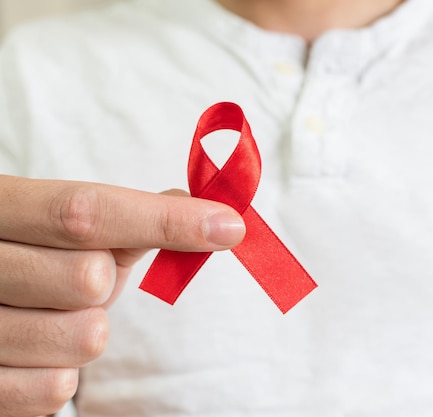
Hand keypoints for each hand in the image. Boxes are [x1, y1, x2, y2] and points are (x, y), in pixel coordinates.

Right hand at [0, 175, 244, 416]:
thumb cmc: (39, 259)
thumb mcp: (72, 231)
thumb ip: (133, 215)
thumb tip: (214, 210)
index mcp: (0, 208)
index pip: (84, 212)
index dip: (164, 220)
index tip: (228, 227)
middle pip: (87, 277)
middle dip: (106, 281)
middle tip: (87, 280)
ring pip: (83, 338)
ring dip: (90, 329)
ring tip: (61, 315)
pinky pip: (57, 388)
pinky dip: (66, 371)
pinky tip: (45, 351)